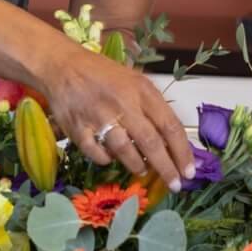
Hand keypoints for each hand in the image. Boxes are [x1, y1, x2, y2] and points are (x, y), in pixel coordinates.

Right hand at [44, 48, 195, 192]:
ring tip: (142, 170)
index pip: (170, 125)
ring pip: (125, 151)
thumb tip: (172, 142)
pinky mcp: (77, 127)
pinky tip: (110, 157)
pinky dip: (106, 160)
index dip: (182, 152)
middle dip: (166, 168)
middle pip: (151, 143)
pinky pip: (97, 154)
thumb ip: (152, 107)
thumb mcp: (134, 81)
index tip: (190, 171)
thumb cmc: (102, 74)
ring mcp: (99, 116)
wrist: (62, 65)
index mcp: (141, 90)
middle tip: (175, 185)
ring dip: (137, 166)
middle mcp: (123, 103)